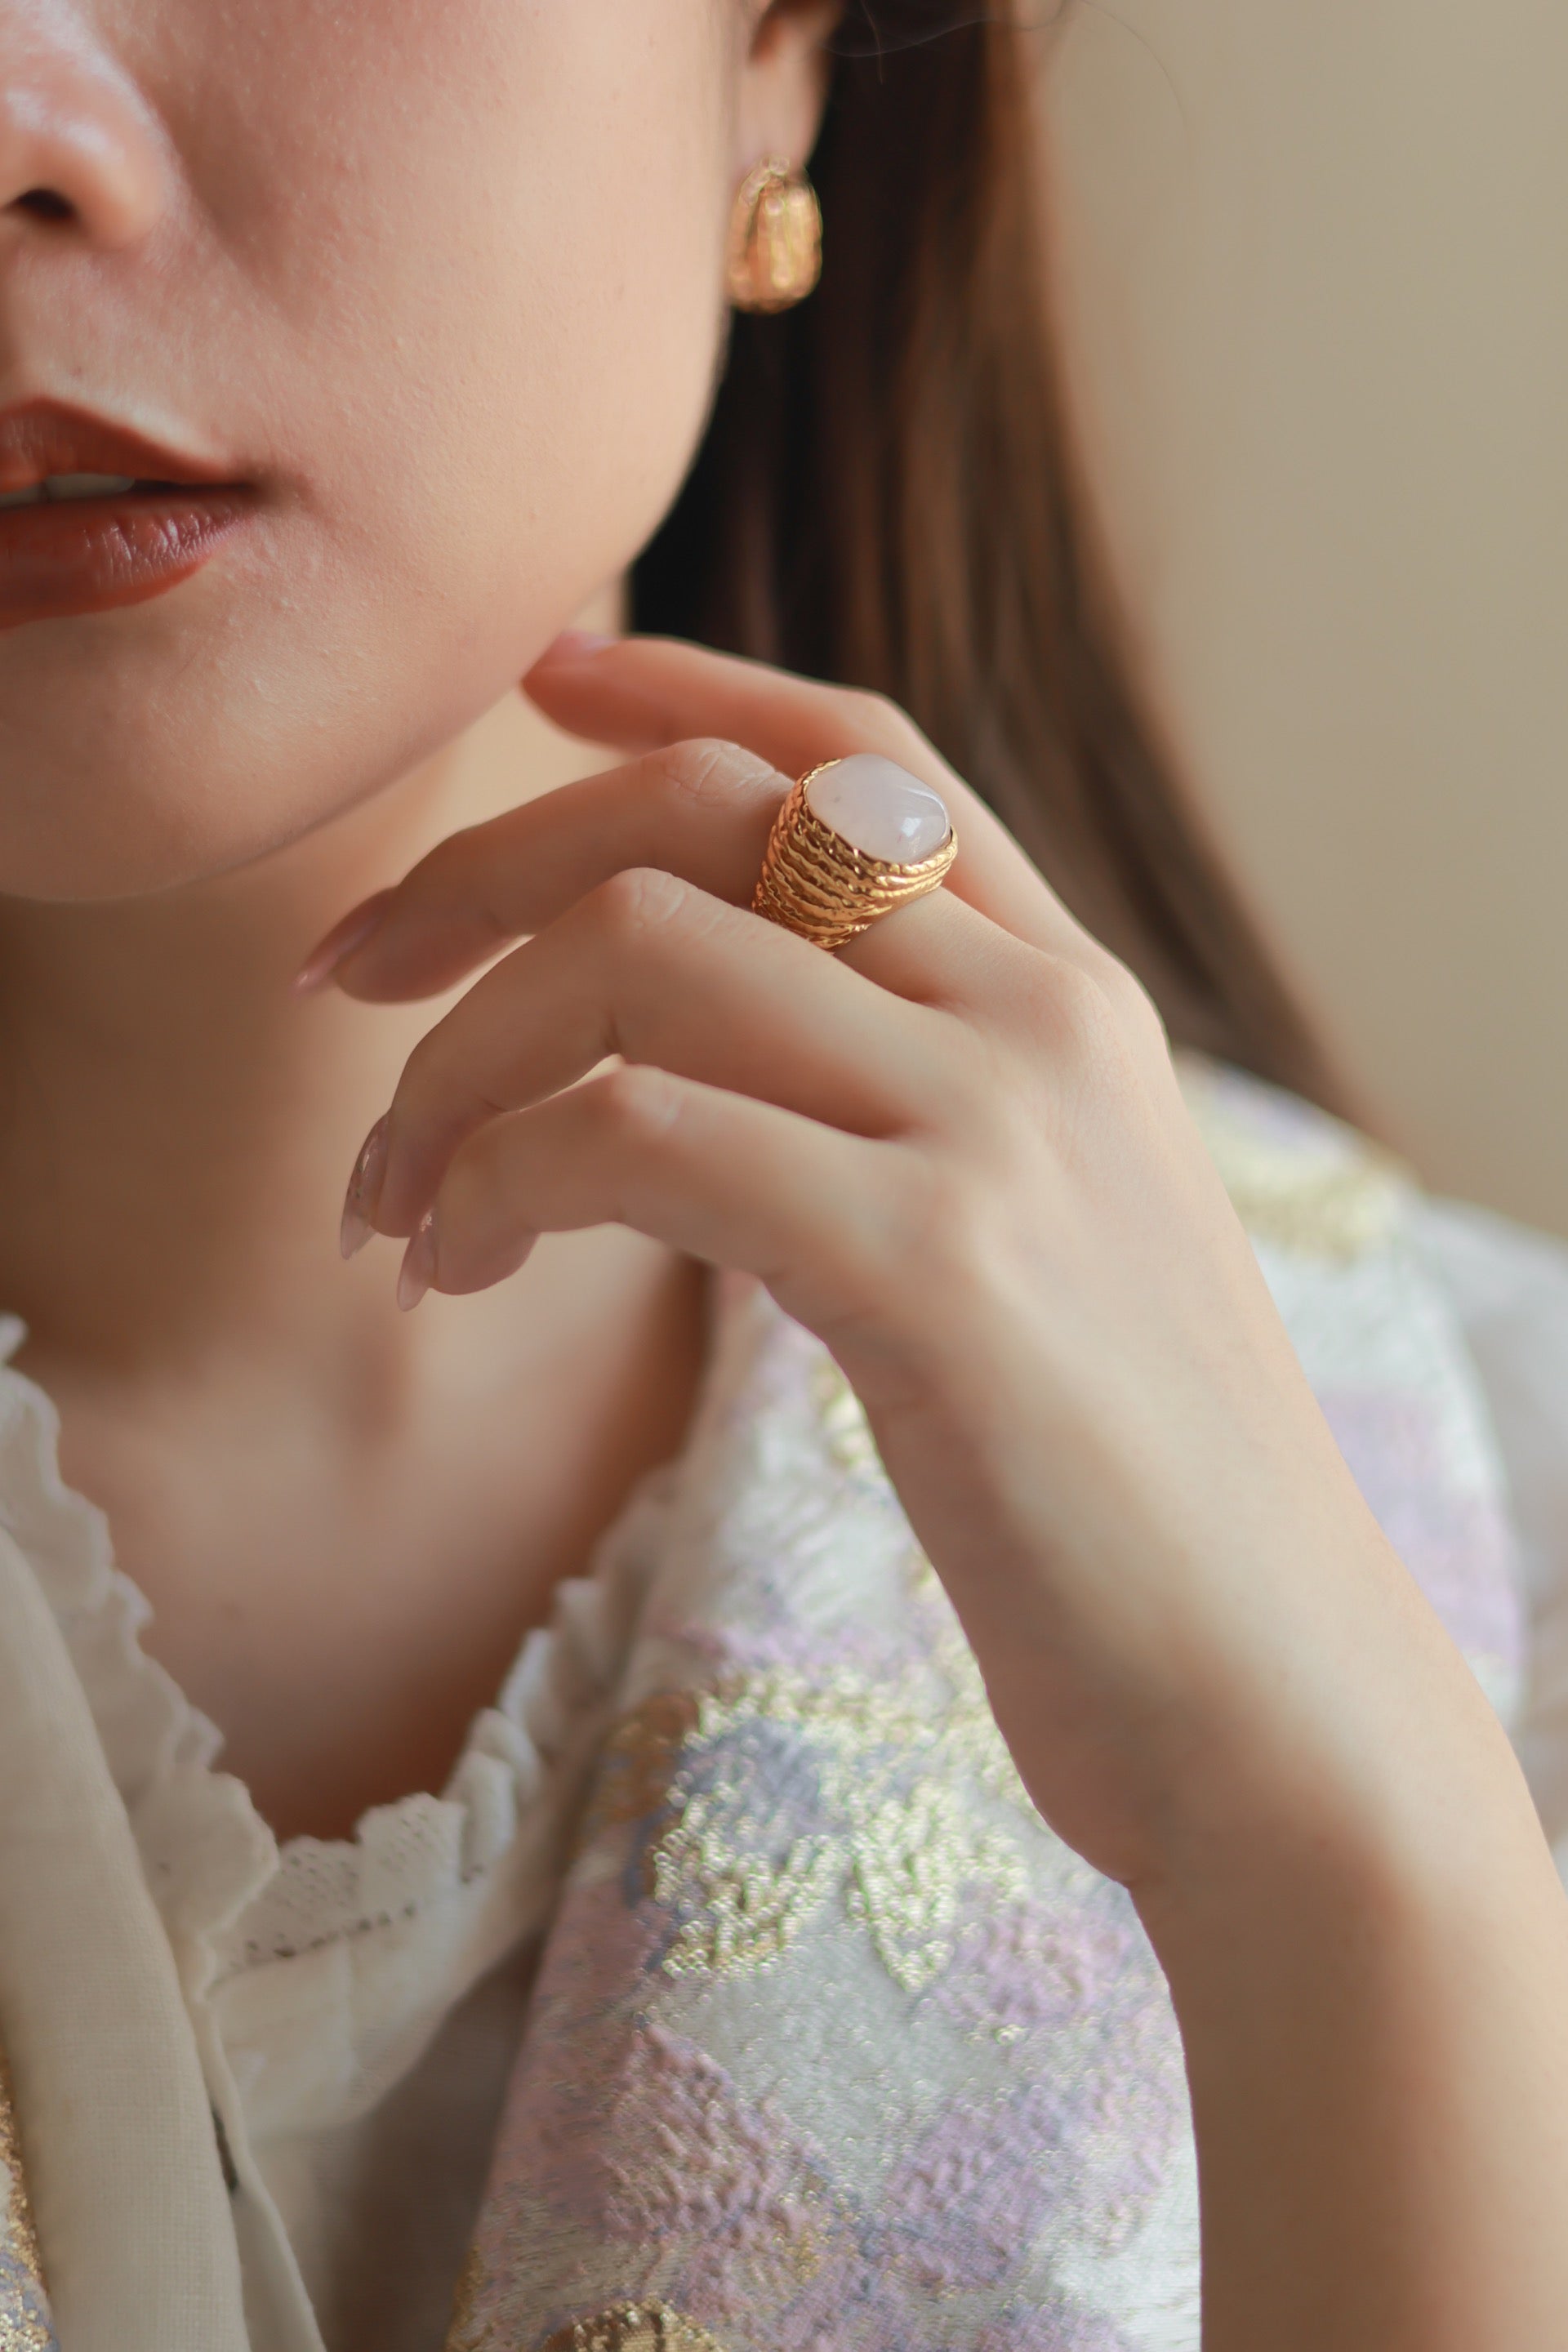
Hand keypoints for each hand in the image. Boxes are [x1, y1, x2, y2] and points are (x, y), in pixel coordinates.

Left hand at [303, 634, 1483, 1891]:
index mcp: (1073, 997)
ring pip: (638, 952)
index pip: (860, 753)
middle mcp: (1041, 1018)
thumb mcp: (1048, 1245)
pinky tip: (454, 1269)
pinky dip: (496, 1178)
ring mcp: (997, 1127)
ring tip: (395, 1202)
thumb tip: (690, 1071)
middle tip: (344, 976)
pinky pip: (636, 1135)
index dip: (679, 684)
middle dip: (480, 867)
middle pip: (703, 812)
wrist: (1268, 1696)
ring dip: (457, 1063)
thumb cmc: (1126, 1502)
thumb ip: (916, 1115)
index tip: (530, 686)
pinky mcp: (934, 1266)